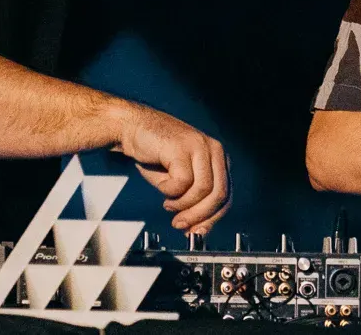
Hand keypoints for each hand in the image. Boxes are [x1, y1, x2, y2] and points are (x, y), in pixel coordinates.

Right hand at [111, 102, 230, 234]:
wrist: (133, 128)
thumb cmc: (156, 155)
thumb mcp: (181, 180)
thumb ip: (194, 199)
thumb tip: (199, 229)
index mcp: (217, 157)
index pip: (227, 195)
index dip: (212, 219)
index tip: (197, 232)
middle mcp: (213, 149)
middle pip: (219, 194)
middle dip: (199, 216)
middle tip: (180, 224)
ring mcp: (199, 146)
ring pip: (202, 190)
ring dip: (183, 205)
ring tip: (168, 204)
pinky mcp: (182, 147)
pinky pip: (182, 182)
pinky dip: (169, 191)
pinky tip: (162, 187)